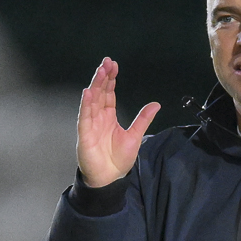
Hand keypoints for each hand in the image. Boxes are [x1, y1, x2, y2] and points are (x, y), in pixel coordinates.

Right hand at [76, 57, 158, 188]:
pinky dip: (86, 105)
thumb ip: (143, 119)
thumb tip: (156, 104)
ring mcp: (90, 125)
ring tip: (100, 71)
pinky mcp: (85, 135)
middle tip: (106, 62)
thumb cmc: (118, 159)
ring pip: (92, 101)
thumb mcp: (135, 136)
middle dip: (102, 77)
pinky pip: (84, 117)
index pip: (108, 93)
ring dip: (95, 85)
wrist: (110, 179)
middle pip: (100, 92)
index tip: (114, 65)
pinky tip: (88, 92)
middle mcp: (98, 117)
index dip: (111, 79)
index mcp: (109, 116)